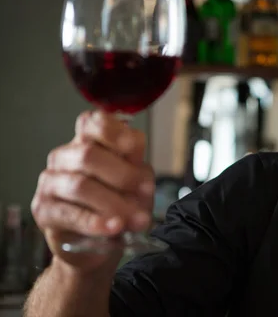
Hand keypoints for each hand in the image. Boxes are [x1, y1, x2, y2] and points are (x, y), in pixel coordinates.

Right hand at [31, 111, 154, 272]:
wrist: (98, 241)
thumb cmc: (118, 202)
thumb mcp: (136, 181)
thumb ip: (138, 172)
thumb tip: (142, 181)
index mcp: (88, 140)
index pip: (93, 122)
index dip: (114, 132)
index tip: (133, 147)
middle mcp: (65, 156)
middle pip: (88, 154)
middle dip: (123, 175)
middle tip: (146, 192)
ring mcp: (50, 182)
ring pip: (80, 185)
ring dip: (114, 203)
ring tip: (137, 220)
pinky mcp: (43, 210)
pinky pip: (70, 214)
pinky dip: (96, 222)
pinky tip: (113, 227)